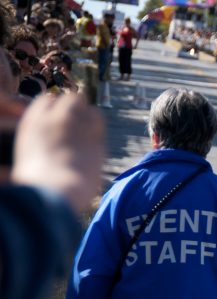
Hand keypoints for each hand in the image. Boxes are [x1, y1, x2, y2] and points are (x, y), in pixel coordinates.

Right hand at [11, 94, 104, 215]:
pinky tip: (96, 137)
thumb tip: (33, 157)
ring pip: (83, 103)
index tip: (61, 121)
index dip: (57, 110)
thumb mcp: (27, 159)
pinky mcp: (92, 133)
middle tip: (79, 125)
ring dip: (87, 113)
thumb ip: (36, 146)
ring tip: (88, 131)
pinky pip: (98, 117)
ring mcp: (73, 122)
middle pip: (69, 98)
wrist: (53, 189)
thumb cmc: (38, 183)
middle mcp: (52, 117)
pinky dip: (97, 123)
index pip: (47, 101)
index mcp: (31, 122)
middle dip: (75, 108)